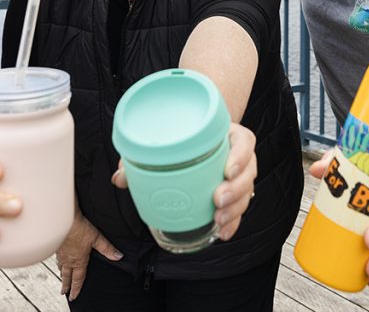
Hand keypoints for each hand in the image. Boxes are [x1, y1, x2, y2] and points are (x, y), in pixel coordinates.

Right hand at [56, 210, 122, 301]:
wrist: (63, 220)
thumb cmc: (79, 229)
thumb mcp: (97, 238)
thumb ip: (107, 248)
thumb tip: (118, 256)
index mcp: (79, 261)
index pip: (78, 278)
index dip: (76, 288)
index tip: (74, 296)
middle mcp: (68, 260)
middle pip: (67, 276)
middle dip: (66, 285)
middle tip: (64, 292)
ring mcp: (61, 254)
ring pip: (61, 268)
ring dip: (62, 275)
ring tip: (62, 279)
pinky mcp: (56, 246)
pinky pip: (57, 259)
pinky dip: (58, 264)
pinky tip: (58, 262)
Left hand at [111, 123, 257, 240]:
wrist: (193, 143)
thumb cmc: (180, 140)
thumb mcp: (164, 143)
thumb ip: (141, 156)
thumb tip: (119, 178)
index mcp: (226, 135)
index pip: (244, 141)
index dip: (241, 155)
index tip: (228, 169)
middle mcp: (237, 155)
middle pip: (248, 171)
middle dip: (236, 189)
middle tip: (217, 199)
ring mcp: (238, 176)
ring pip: (246, 192)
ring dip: (235, 208)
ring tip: (218, 219)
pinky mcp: (234, 194)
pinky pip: (239, 209)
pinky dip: (233, 222)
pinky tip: (223, 232)